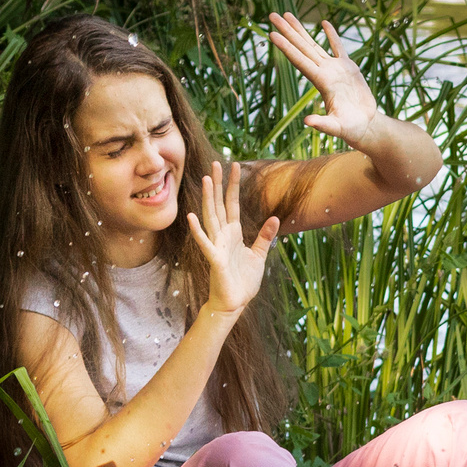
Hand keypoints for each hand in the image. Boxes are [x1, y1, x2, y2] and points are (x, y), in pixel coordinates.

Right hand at [187, 166, 280, 314]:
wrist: (235, 302)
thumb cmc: (243, 280)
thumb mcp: (259, 255)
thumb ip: (265, 237)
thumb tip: (275, 218)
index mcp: (234, 233)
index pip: (233, 204)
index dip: (233, 185)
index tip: (234, 165)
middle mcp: (223, 235)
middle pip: (219, 205)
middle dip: (218, 184)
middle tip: (215, 163)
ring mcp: (217, 246)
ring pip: (211, 218)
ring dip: (208, 199)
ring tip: (205, 180)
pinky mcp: (215, 259)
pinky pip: (205, 243)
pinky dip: (198, 231)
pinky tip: (191, 217)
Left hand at [267, 11, 382, 150]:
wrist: (365, 126)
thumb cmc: (351, 129)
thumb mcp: (337, 128)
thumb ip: (323, 124)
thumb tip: (307, 122)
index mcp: (321, 83)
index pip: (299, 61)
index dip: (286, 47)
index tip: (272, 34)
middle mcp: (324, 73)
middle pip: (302, 48)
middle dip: (288, 31)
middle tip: (272, 15)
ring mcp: (335, 69)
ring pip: (314, 45)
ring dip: (301, 30)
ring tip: (287, 14)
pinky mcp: (348, 69)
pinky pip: (338, 48)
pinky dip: (331, 36)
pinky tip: (323, 23)